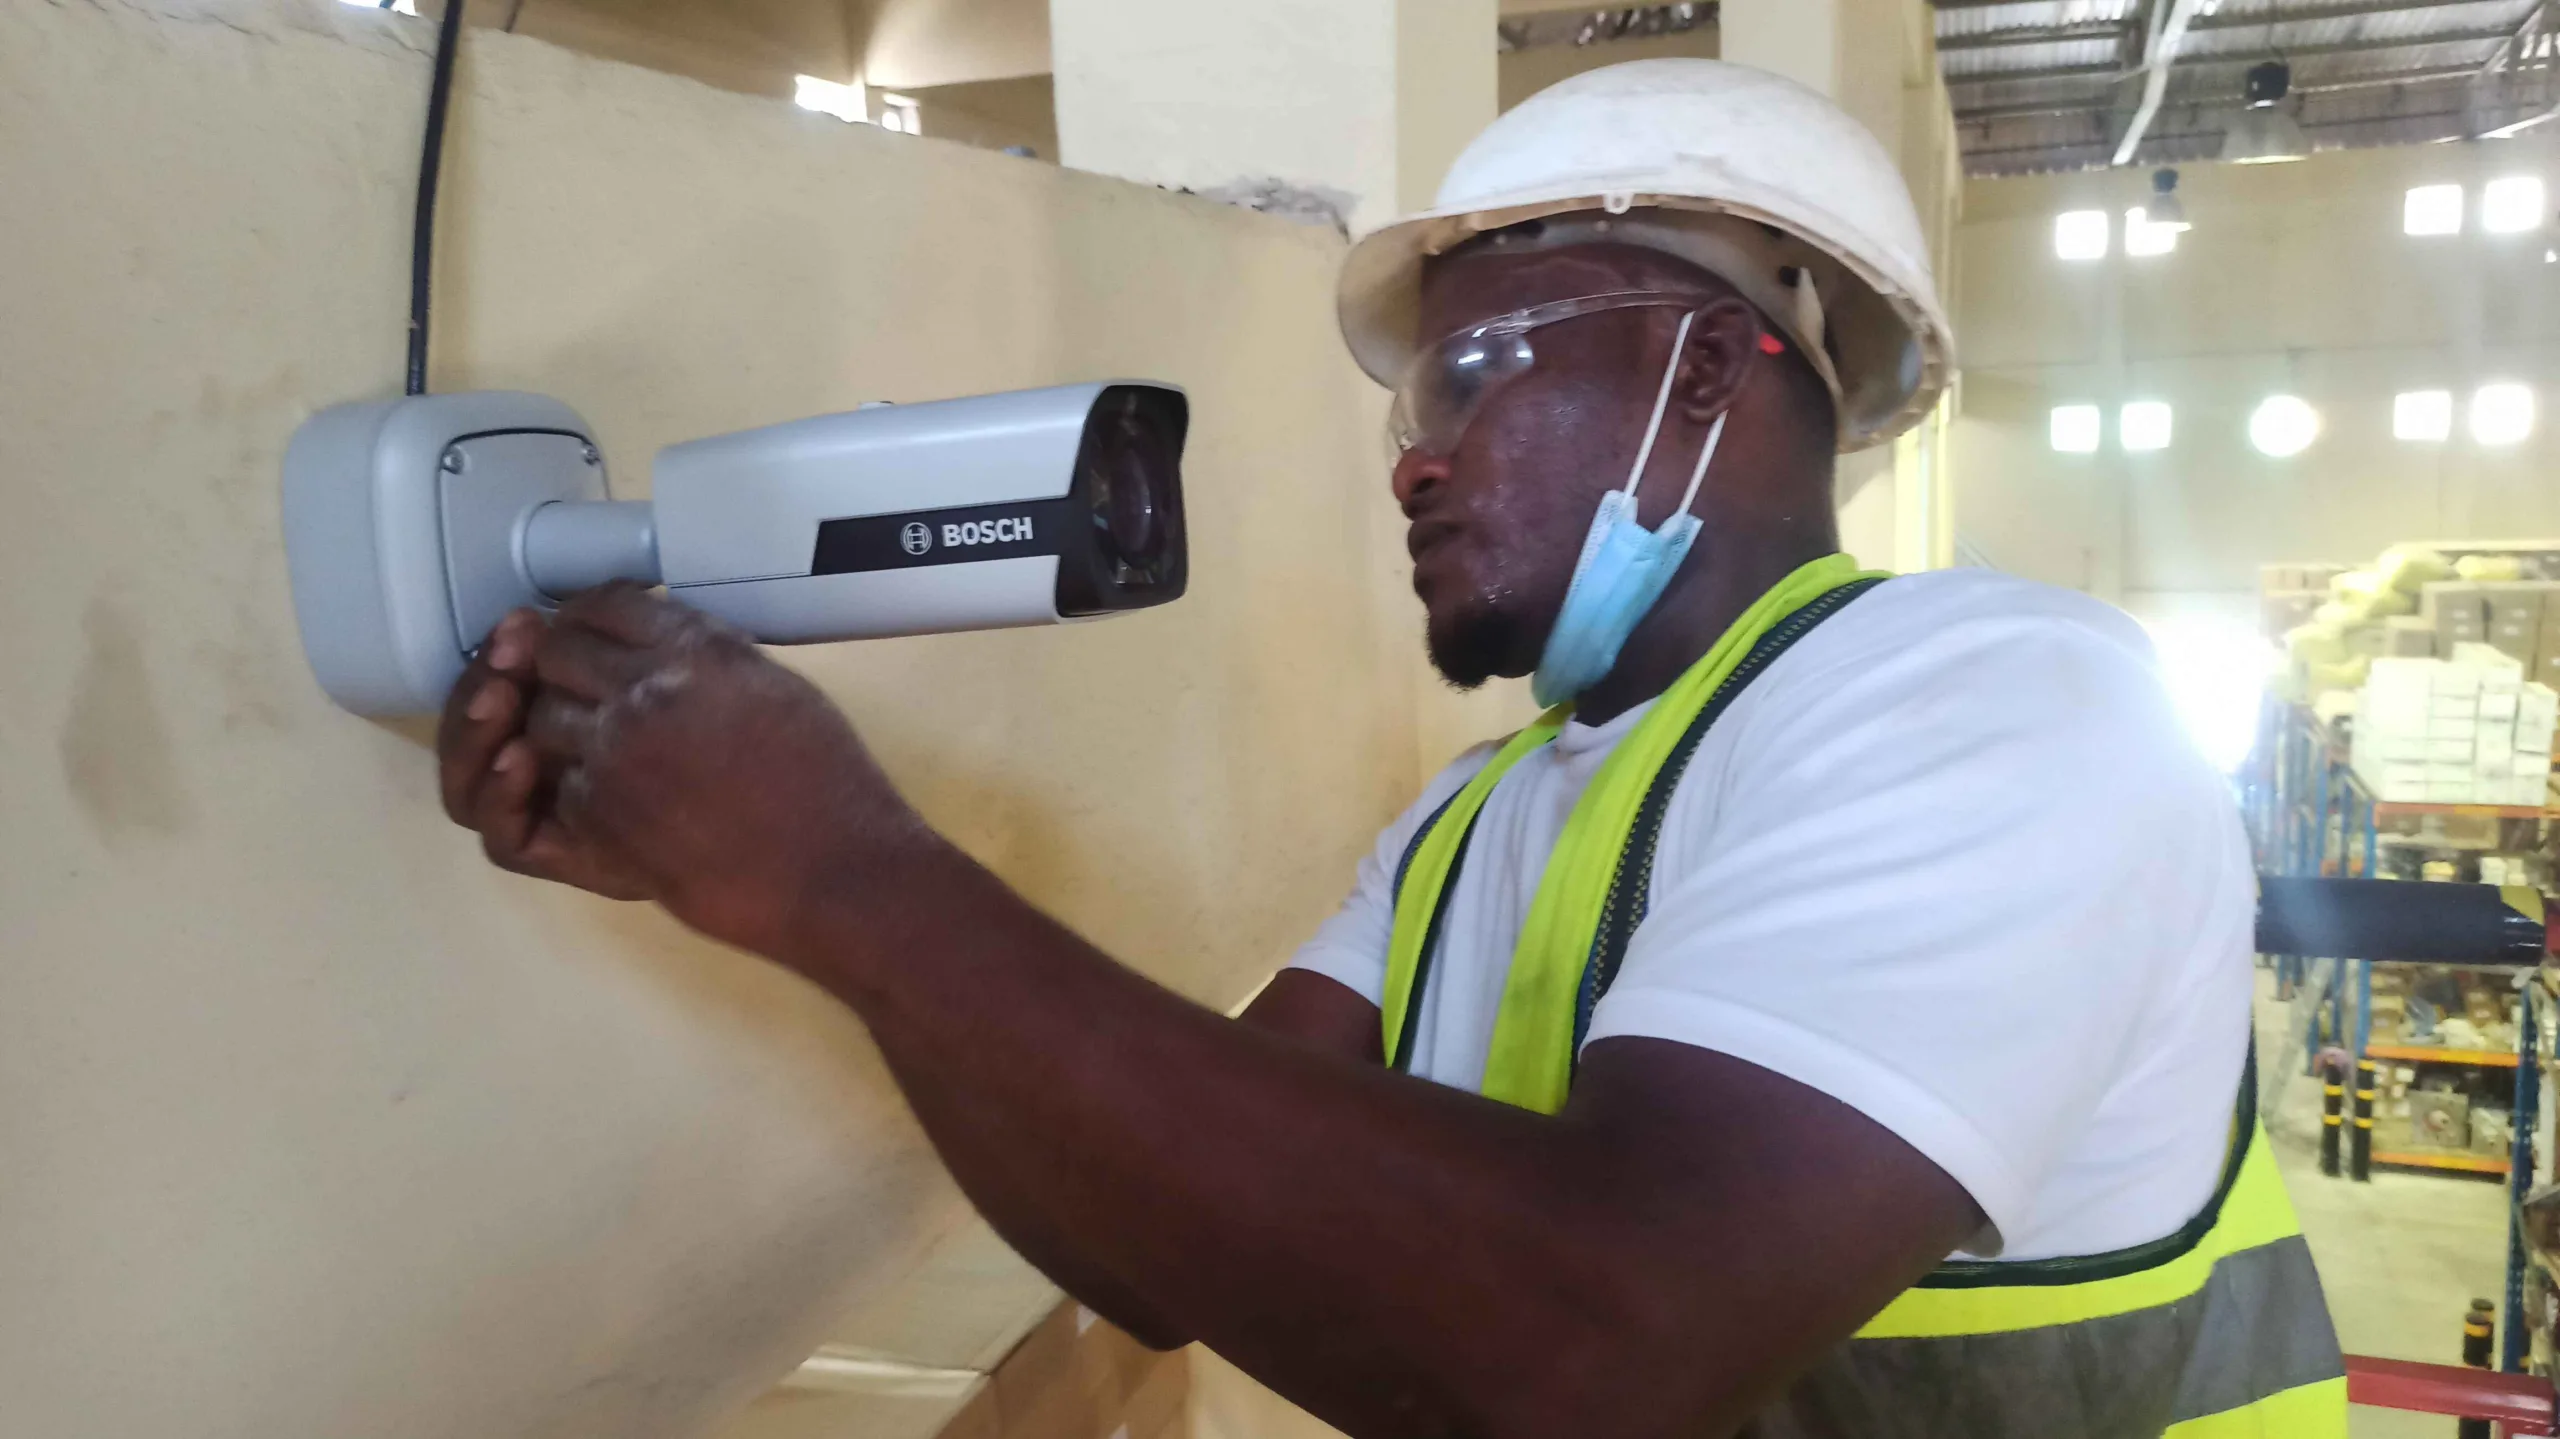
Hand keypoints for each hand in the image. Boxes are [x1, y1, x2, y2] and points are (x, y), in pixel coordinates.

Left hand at [437, 585, 926, 957]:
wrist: (834, 873)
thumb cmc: (827, 785)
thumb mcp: (775, 687)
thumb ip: (709, 657)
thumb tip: (662, 644)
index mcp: (698, 652)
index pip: (606, 605)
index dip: (585, 617)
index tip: (586, 631)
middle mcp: (647, 693)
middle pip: (556, 655)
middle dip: (561, 670)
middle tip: (581, 691)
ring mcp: (615, 757)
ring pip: (540, 722)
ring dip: (562, 734)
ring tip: (604, 755)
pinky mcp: (599, 819)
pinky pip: (557, 789)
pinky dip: (578, 794)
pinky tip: (620, 806)